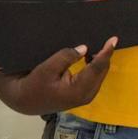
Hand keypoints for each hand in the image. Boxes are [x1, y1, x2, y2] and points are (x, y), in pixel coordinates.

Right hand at [0, 37, 115, 114]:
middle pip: (101, 70)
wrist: (23, 101)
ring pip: (99, 74)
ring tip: (99, 44)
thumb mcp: (47, 68)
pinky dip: (94, 66)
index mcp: (79, 90)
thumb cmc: (33, 84)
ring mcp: (85, 96)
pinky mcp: (82, 94)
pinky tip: (91, 55)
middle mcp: (86, 95)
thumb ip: (66, 57)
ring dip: (99, 60)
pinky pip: (94, 77)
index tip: (114, 39)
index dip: (106, 52)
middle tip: (106, 38)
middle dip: (104, 55)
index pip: (97, 67)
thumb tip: (85, 48)